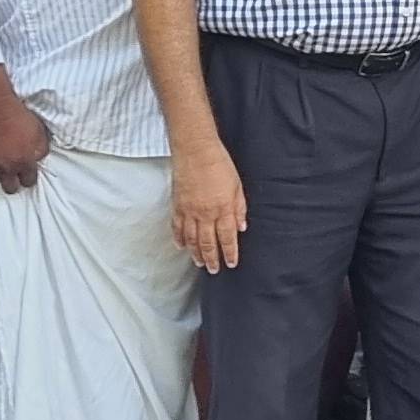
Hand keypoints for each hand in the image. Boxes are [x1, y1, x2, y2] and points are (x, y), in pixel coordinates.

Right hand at [0, 82, 55, 191]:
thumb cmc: (18, 114)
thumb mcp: (40, 131)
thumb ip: (41, 149)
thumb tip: (39, 158)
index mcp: (26, 162)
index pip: (29, 181)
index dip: (28, 177)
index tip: (26, 174)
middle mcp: (8, 167)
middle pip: (11, 188)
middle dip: (13, 182)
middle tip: (12, 173)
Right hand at [171, 142, 246, 272]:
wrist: (195, 150)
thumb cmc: (219, 164)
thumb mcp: (237, 186)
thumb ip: (239, 208)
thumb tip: (242, 227)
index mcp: (223, 209)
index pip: (227, 238)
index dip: (229, 253)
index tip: (231, 263)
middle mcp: (205, 214)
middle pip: (208, 243)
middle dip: (212, 259)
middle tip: (214, 269)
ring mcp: (189, 211)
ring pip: (192, 239)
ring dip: (196, 253)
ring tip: (199, 263)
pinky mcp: (177, 205)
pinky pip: (177, 227)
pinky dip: (179, 239)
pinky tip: (182, 246)